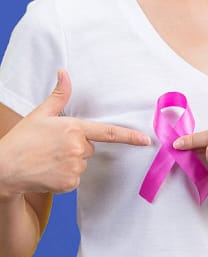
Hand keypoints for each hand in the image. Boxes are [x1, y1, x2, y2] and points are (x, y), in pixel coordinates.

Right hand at [0, 70, 149, 196]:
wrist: (5, 167)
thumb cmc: (23, 139)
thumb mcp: (41, 114)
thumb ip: (59, 95)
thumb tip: (64, 72)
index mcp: (74, 129)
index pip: (109, 133)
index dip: (130, 136)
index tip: (146, 140)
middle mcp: (78, 149)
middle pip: (90, 148)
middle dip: (78, 146)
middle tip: (55, 146)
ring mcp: (75, 168)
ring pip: (82, 163)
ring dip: (71, 161)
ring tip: (50, 158)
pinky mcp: (70, 184)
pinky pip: (75, 178)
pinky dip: (66, 175)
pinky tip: (50, 170)